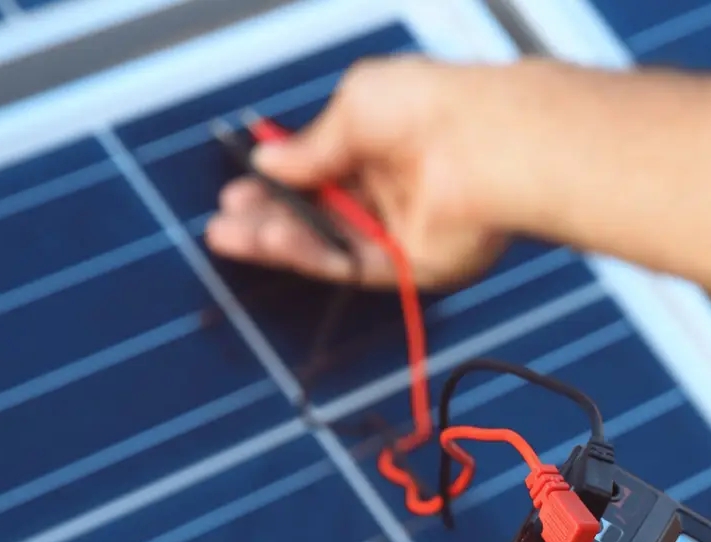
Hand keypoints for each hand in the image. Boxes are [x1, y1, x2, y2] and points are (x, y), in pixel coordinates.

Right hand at [204, 56, 509, 288]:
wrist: (484, 145)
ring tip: (232, 234)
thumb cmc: (431, 108)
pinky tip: (271, 240)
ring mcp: (403, 228)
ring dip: (278, 238)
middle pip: (319, 211)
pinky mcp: (414, 265)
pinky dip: (309, 255)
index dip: (279, 177)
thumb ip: (310, 145)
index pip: (322, 167)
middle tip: (225, 219)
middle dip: (267, 215)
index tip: (239, 183)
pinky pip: (351, 265)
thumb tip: (267, 160)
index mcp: (384, 139)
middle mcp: (393, 186)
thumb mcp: (354, 107)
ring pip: (328, 242)